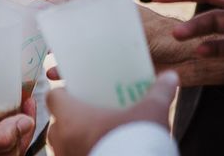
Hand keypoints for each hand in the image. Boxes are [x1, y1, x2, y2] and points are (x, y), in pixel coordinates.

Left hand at [46, 72, 177, 155]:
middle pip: (59, 120)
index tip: (78, 92)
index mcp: (70, 117)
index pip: (53, 96)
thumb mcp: (151, 113)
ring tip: (100, 136)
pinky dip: (83, 153)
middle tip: (95, 114)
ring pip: (64, 142)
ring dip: (77, 138)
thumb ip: (159, 92)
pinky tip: (103, 152)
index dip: (64, 93)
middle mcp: (60, 138)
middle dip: (73, 118)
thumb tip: (170, 76)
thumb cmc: (134, 143)